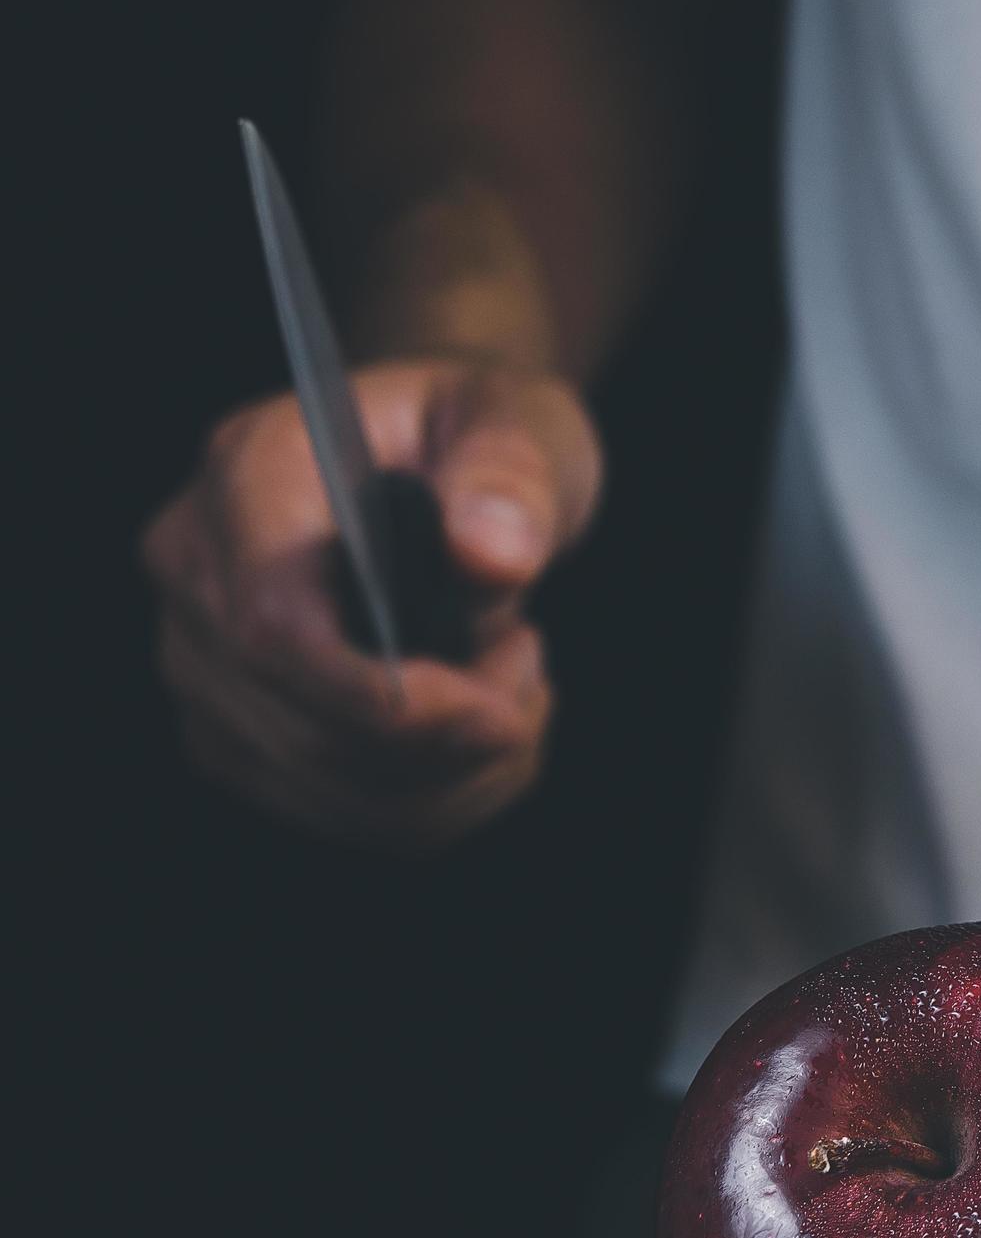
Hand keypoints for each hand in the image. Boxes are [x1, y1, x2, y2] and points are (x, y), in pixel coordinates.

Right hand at [141, 357, 602, 847]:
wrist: (447, 460)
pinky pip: (347, 816)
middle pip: (302, 729)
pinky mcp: (238, 732)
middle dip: (449, 734)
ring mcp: (202, 661)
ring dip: (459, 770)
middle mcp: (196, 571)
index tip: (496, 710)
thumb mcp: (519, 421)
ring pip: (329, 791)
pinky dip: (447, 796)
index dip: (382, 697)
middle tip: (527, 659)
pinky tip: (489, 727)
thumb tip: (489, 554)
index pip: (271, 626)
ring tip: (515, 680)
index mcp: (248, 474)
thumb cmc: (475, 433)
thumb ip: (509, 476)